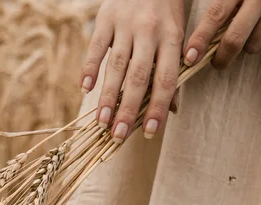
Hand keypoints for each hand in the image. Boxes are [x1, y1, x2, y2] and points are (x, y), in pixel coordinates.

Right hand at [80, 0, 184, 141]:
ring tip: (101, 122)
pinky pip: (96, 46)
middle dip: (128, 109)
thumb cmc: (165, 12)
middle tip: (119, 136)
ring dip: (108, 96)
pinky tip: (84, 88)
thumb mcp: (176, 36)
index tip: (148, 132)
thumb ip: (172, 71)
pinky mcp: (105, 17)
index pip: (165, 80)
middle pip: (138, 77)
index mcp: (171, 38)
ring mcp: (126, 23)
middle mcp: (149, 31)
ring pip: (116, 65)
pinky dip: (89, 67)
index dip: (157, 108)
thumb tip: (171, 110)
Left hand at [184, 0, 260, 69]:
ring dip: (249, 46)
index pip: (215, 15)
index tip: (189, 57)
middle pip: (233, 40)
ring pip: (253, 47)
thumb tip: (204, 37)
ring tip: (257, 29)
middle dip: (221, 58)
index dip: (200, 38)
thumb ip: (227, 3)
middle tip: (217, 63)